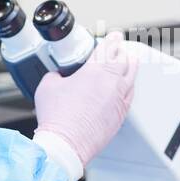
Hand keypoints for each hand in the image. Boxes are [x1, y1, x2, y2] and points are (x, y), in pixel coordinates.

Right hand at [34, 32, 137, 167]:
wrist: (66, 144)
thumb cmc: (58, 119)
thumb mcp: (47, 86)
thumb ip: (55, 75)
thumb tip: (57, 76)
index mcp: (95, 71)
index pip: (108, 48)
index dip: (112, 39)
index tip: (115, 35)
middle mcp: (111, 83)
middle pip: (124, 60)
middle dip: (122, 51)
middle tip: (119, 47)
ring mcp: (118, 100)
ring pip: (131, 77)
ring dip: (131, 66)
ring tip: (130, 61)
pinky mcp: (120, 115)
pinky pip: (130, 95)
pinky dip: (129, 86)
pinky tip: (127, 87)